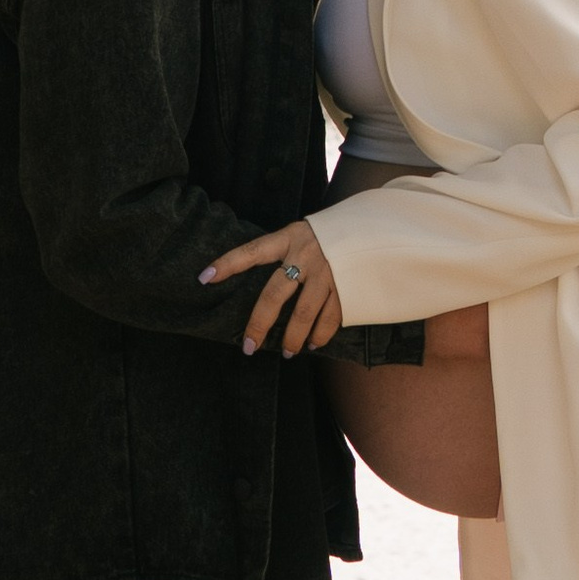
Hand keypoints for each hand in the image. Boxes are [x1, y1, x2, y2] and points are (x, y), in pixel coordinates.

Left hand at [200, 219, 343, 358]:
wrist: (374, 227)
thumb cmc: (330, 233)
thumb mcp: (302, 232)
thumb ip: (283, 251)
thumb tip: (260, 279)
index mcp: (290, 238)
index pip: (252, 252)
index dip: (227, 264)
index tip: (204, 277)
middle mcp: (306, 256)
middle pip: (274, 295)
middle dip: (259, 324)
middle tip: (249, 346)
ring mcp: (327, 273)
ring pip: (303, 314)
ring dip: (293, 338)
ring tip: (288, 352)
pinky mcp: (346, 288)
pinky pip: (330, 318)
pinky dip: (320, 335)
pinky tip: (313, 344)